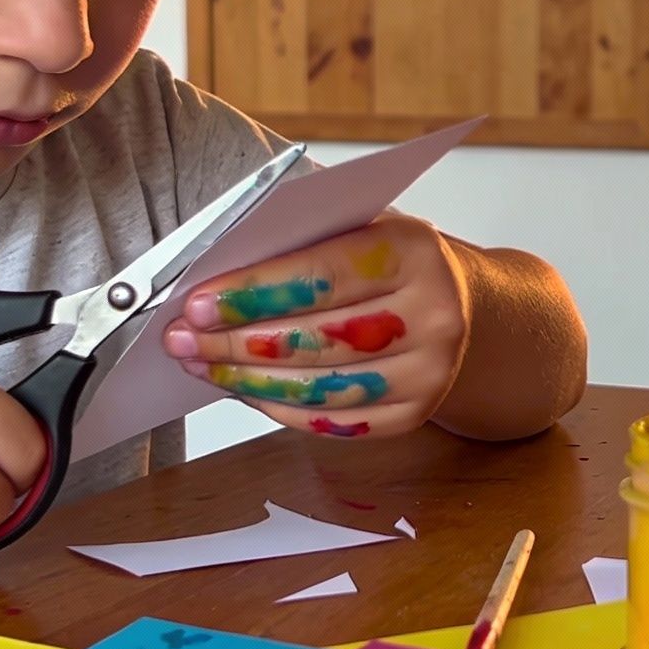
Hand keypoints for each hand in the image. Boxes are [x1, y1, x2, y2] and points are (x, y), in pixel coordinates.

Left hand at [161, 215, 469, 438]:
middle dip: (235, 341)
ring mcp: (426, 373)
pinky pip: (331, 420)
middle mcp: (430, 316)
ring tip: (201, 363)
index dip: (253, 293)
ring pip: (319, 388)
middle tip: (182, 338)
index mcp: (414, 253)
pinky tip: (243, 388)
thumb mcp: (365, 227)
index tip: (197, 303)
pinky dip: (277, 407)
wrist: (465, 310)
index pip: (322, 276)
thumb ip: (305, 240)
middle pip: (315, 339)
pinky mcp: (412, 415)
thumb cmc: (393, 262)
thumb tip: (219, 271)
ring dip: (246, 379)